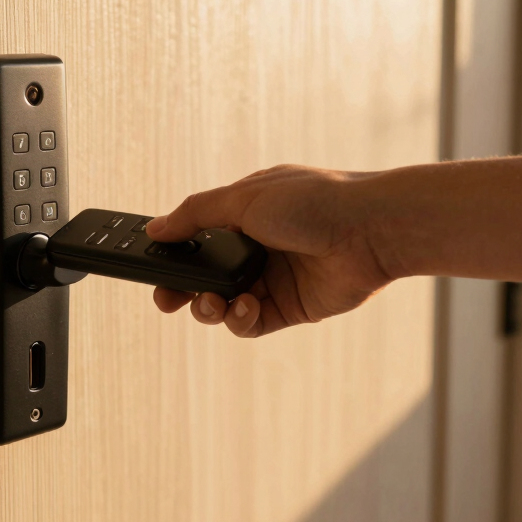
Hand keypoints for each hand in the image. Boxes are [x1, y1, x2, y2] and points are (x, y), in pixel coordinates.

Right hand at [146, 165, 393, 337]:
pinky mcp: (289, 308)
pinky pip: (250, 323)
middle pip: (204, 278)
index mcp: (242, 216)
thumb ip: (195, 215)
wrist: (370, 230)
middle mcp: (255, 249)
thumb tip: (156, 228)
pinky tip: (246, 307)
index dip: (172, 256)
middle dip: (181, 290)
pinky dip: (239, 319)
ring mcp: (271, 280)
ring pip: (223, 304)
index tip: (151, 269)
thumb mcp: (244, 198)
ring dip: (209, 307)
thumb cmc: (315, 201)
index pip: (195, 240)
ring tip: (214, 302)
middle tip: (167, 299)